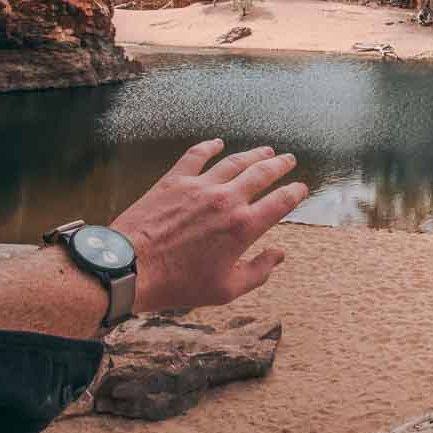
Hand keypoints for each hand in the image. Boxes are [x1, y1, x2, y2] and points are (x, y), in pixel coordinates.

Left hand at [113, 139, 308, 312]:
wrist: (132, 267)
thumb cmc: (178, 283)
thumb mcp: (225, 289)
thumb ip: (258, 272)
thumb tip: (278, 256)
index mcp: (243, 227)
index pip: (281, 203)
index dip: (295, 193)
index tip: (300, 188)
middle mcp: (226, 201)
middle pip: (262, 174)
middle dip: (280, 165)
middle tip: (288, 160)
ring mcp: (200, 187)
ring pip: (234, 162)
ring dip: (253, 154)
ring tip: (265, 150)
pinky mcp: (174, 181)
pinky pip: (196, 156)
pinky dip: (209, 147)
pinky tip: (217, 142)